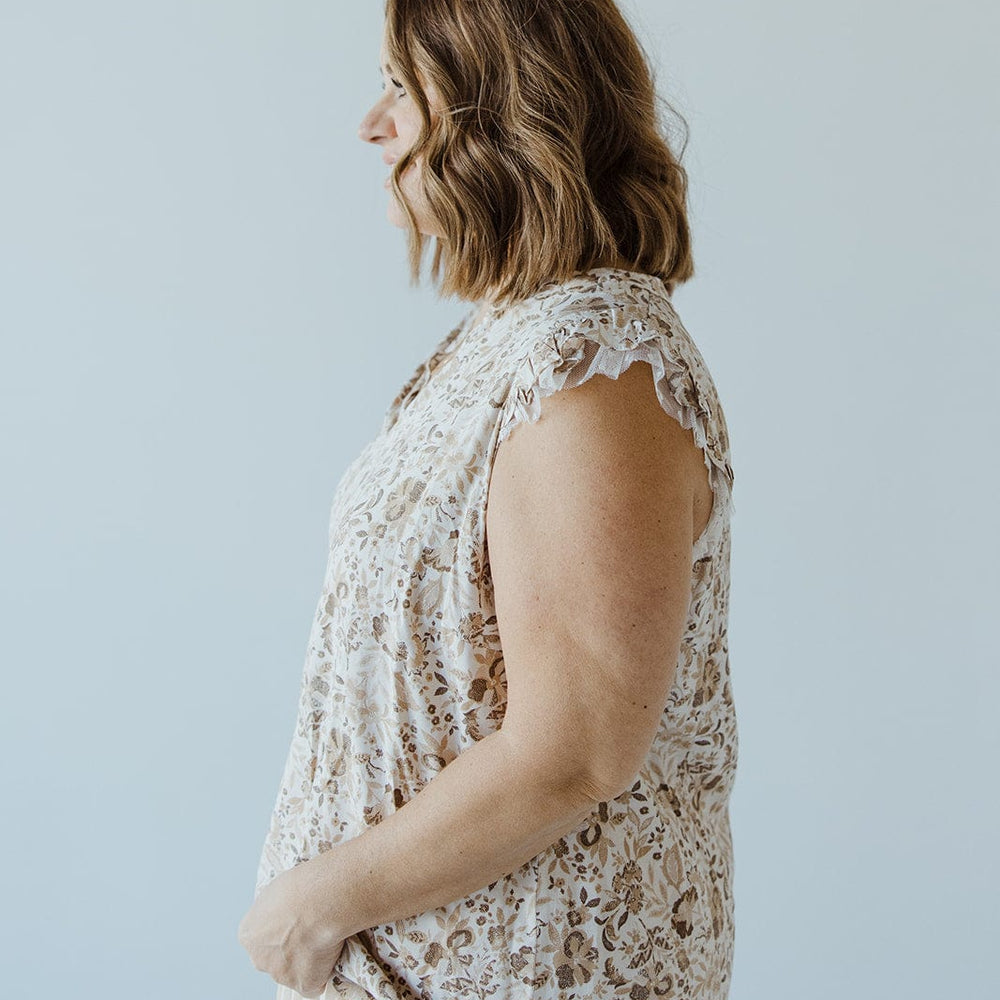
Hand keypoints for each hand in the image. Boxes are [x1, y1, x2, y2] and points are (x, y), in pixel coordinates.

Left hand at [238, 857, 348, 997]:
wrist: (320, 901)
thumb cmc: (300, 888)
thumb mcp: (278, 889)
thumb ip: (276, 908)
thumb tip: (287, 908)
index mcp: (249, 935)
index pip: (262, 938)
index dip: (280, 929)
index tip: (294, 920)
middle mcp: (259, 959)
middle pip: (274, 958)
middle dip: (289, 949)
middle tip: (310, 928)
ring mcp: (281, 975)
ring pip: (294, 971)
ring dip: (308, 959)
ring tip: (325, 934)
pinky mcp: (304, 984)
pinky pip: (316, 982)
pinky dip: (325, 971)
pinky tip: (333, 950)